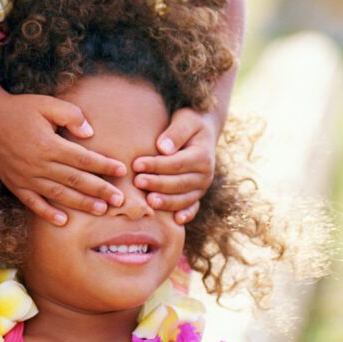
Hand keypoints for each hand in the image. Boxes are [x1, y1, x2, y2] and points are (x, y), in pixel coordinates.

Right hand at [0, 93, 126, 225]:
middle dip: (99, 190)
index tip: (121, 171)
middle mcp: (38, 164)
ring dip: (81, 204)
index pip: (83, 158)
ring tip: (101, 210)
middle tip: (120, 199)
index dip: (104, 165)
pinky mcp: (15, 184)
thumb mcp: (47, 103)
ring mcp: (26, 177)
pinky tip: (63, 221)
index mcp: (48, 144)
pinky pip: (33, 203)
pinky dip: (48, 213)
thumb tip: (90, 134)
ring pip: (59, 195)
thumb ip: (71, 115)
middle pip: (75, 180)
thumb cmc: (20, 109)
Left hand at [132, 108, 216, 224]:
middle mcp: (205, 174)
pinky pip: (193, 207)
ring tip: (148, 201)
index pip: (176, 163)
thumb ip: (176, 133)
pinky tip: (176, 221)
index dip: (156, 165)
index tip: (136, 164)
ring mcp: (202, 187)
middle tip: (137, 182)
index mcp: (202, 156)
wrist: (204, 130)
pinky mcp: (197, 194)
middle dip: (157, 184)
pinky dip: (186, 215)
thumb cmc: (189, 123)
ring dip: (166, 202)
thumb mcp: (185, 120)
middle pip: (179, 183)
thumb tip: (163, 148)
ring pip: (184, 198)